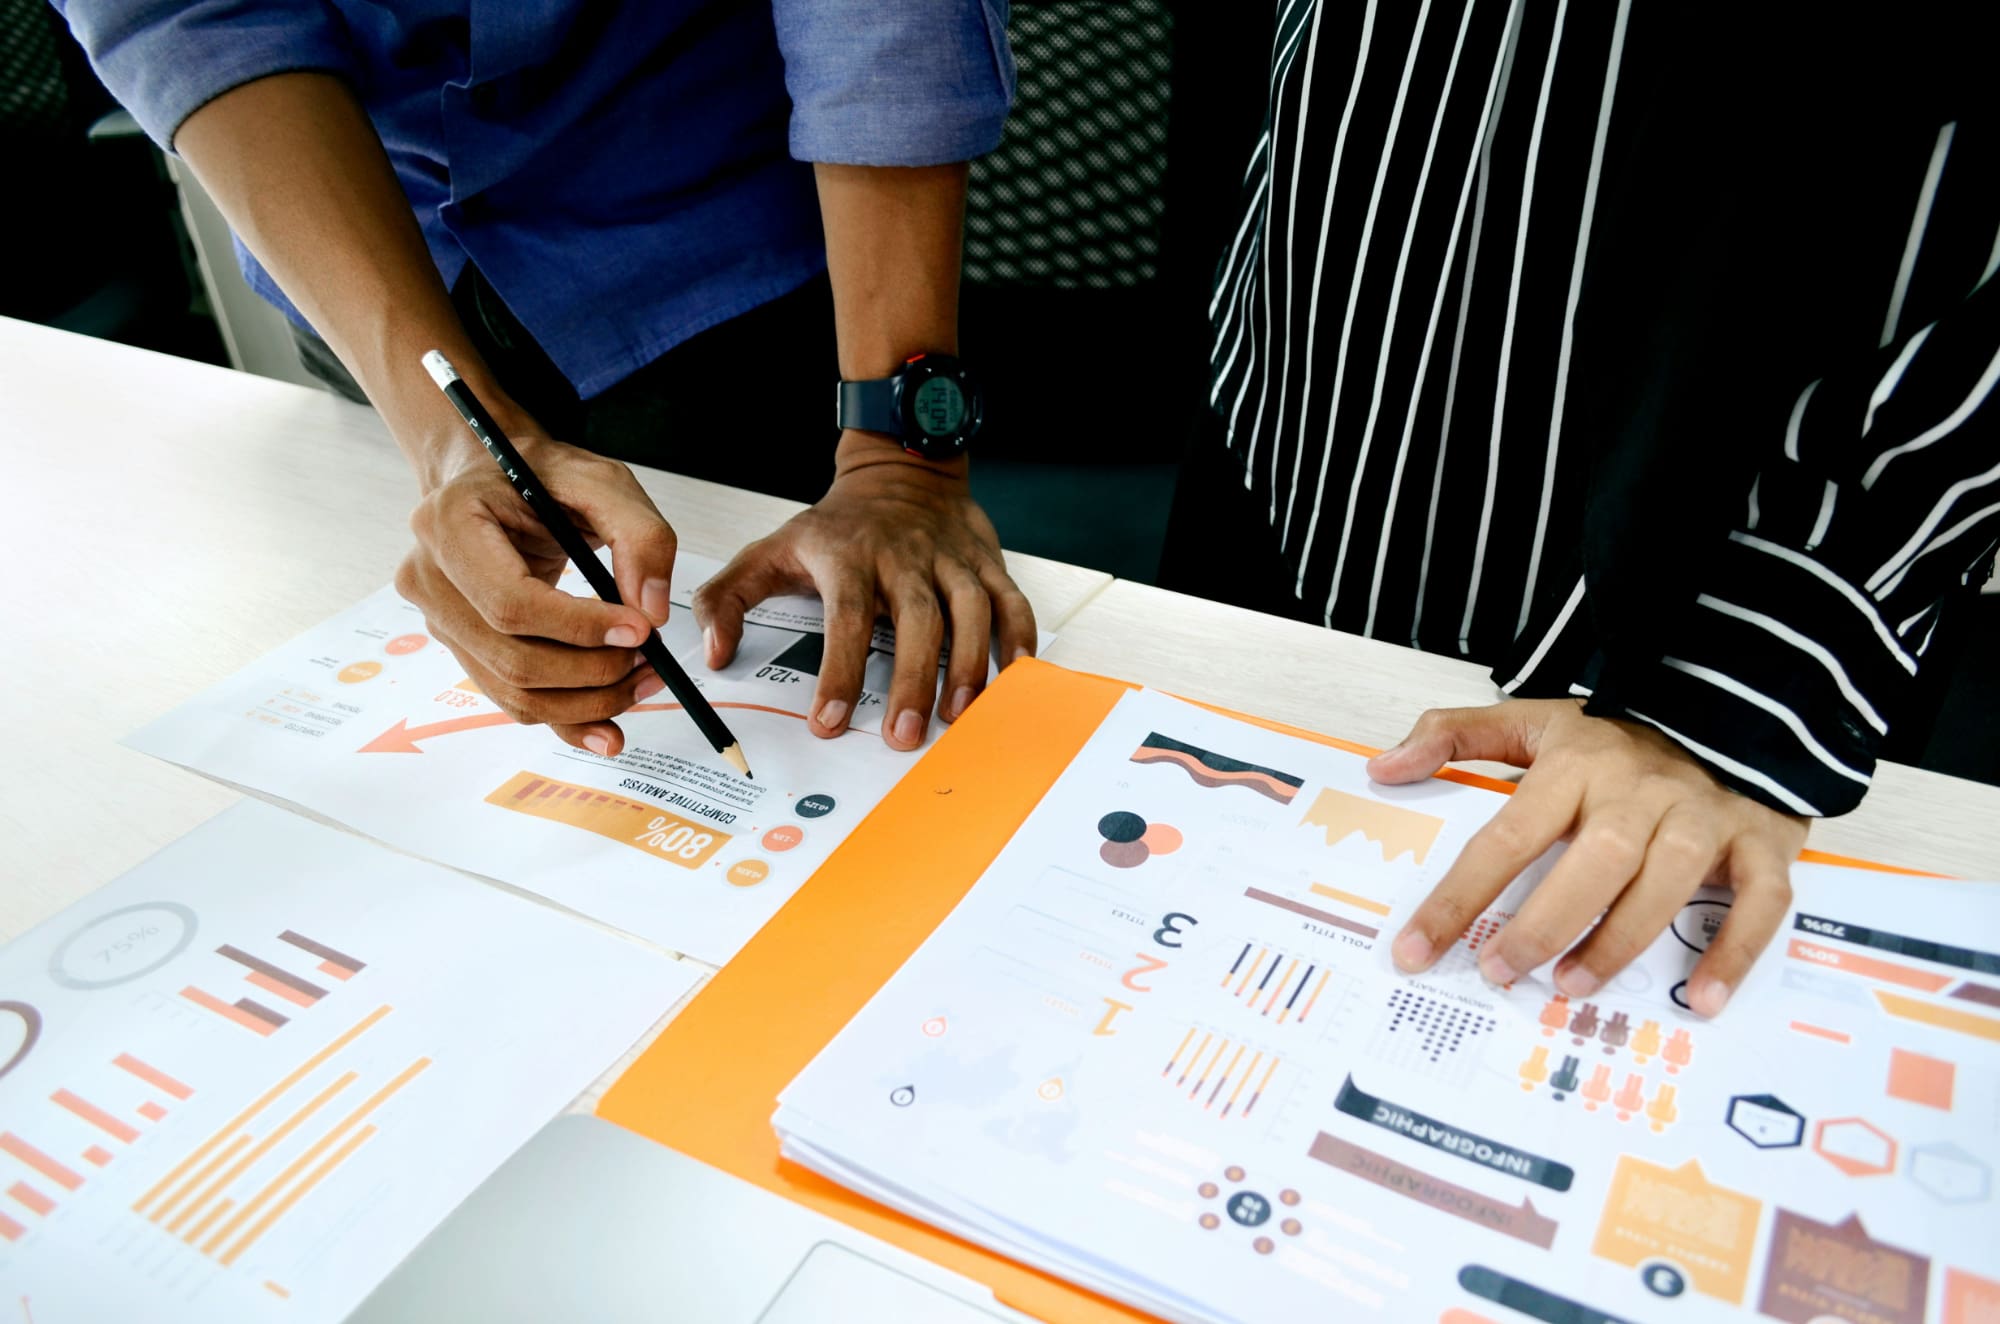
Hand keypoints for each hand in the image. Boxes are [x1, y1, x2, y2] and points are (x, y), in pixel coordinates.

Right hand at [394, 432, 679, 756]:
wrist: (496, 479)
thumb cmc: (543, 475)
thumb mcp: (603, 482)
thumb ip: (641, 536)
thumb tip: (650, 611)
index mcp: (450, 524)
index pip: (511, 602)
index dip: (579, 627)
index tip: (639, 630)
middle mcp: (430, 578)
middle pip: (513, 658)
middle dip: (592, 671)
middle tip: (651, 658)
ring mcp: (440, 620)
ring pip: (514, 691)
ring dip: (587, 702)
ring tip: (642, 680)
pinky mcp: (463, 647)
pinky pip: (512, 700)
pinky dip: (565, 718)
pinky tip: (608, 727)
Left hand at [693, 440, 1035, 750]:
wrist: (897, 469)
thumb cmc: (835, 527)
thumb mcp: (769, 551)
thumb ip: (728, 600)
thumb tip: (714, 654)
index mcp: (847, 556)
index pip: (844, 617)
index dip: (839, 672)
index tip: (830, 721)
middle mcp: (902, 555)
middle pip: (915, 618)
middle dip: (913, 679)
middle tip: (905, 736)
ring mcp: (949, 557)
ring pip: (969, 607)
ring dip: (968, 663)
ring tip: (959, 715)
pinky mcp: (984, 560)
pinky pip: (1010, 597)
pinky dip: (1019, 635)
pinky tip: (1015, 674)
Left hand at [1369, 700, 1807, 1017]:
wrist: (1732, 702)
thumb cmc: (1618, 734)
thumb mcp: (1533, 719)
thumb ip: (1455, 736)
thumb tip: (1383, 769)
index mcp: (1578, 765)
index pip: (1506, 836)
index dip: (1458, 898)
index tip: (1414, 950)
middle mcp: (1641, 791)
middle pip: (1594, 861)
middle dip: (1544, 924)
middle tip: (1501, 973)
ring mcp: (1705, 815)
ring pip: (1668, 881)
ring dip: (1621, 940)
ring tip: (1571, 987)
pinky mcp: (1763, 840)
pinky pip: (1760, 901)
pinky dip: (1735, 952)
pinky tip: (1702, 999)